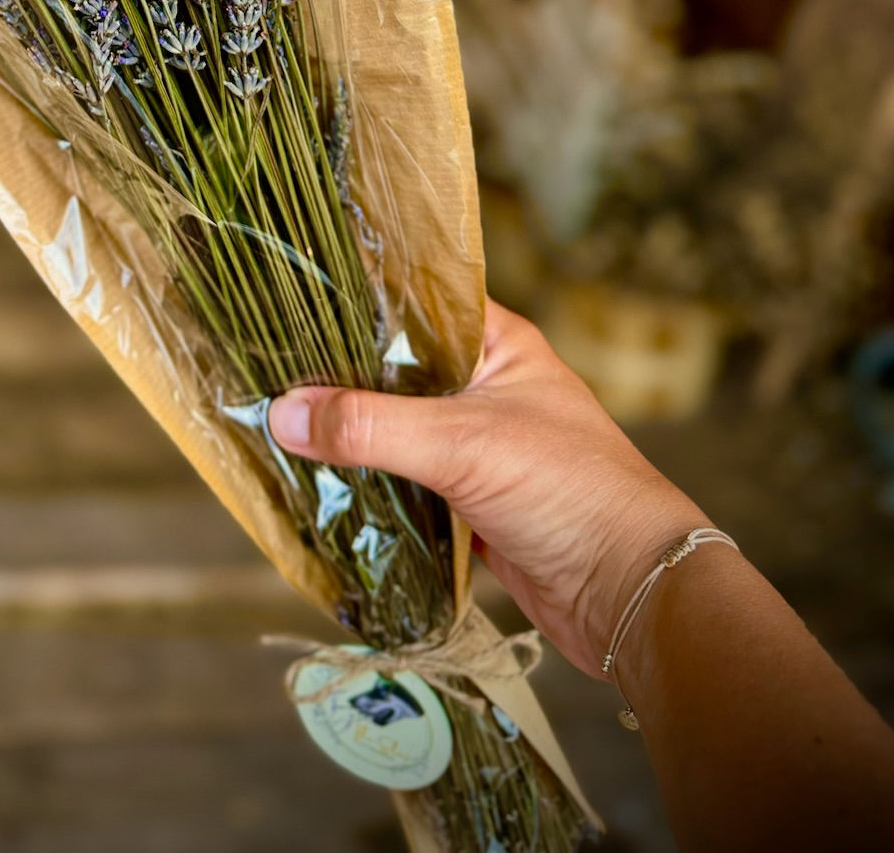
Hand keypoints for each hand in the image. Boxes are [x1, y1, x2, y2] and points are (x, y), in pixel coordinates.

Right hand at [268, 298, 705, 674]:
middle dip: (338, 375)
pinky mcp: (469, 501)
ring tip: (274, 421)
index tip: (285, 299)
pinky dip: (369, 483)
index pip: (413, 300)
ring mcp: (477, 445)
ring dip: (351, 434)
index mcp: (495, 343)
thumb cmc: (568, 491)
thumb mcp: (460, 443)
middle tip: (263, 366)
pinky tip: (318, 482)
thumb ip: (370, 427)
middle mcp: (484, 386)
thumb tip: (280, 412)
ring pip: (397, 427)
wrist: (630, 594)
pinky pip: (405, 480)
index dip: (354, 299)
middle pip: (395, 369)